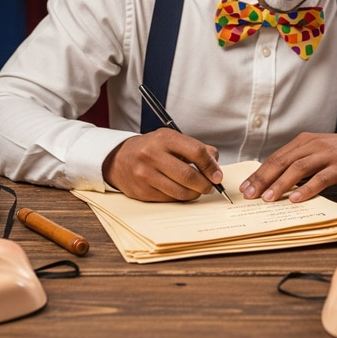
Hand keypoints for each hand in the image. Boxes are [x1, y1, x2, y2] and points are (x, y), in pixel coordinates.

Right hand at [102, 129, 221, 201]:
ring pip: (180, 191)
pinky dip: (180, 198)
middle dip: (205, 184)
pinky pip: (169, 199)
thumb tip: (215, 165)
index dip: (211, 166)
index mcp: (164, 138)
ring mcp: (145, 174)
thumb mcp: (171, 140)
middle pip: (188, 175)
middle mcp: (152, 154)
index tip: (217, 175)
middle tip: (210, 186)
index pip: (196, 151)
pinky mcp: (141, 191)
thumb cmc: (151, 148)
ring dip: (195, 193)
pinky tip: (182, 192)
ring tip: (198, 190)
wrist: (119, 159)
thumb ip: (195, 148)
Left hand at [239, 131, 336, 202]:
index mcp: (302, 142)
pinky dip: (306, 189)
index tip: (245, 187)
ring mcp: (326, 155)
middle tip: (249, 194)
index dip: (259, 173)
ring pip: (298, 169)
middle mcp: (312, 145)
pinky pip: (320, 178)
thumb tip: (274, 181)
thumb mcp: (316, 152)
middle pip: (282, 162)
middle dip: (263, 179)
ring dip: (280, 184)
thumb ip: (298, 162)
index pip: (275, 158)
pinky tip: (295, 199)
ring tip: (268, 198)